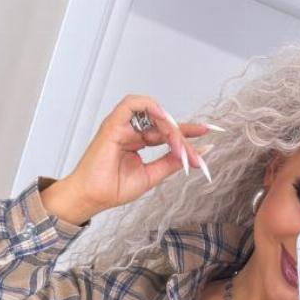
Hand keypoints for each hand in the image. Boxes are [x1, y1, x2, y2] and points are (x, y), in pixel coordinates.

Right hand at [43, 92, 215, 222]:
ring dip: (168, 124)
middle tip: (192, 151)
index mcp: (138, 142)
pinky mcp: (113, 123)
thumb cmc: (112, 188)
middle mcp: (131, 131)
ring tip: (177, 139)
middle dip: (181, 135)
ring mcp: (122, 125)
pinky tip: (163, 118)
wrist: (92, 196)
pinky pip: (133, 103)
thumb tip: (197, 155)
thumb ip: (171, 162)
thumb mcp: (151, 176)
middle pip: (163, 124)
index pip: (166, 132)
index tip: (207, 132)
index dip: (187, 131)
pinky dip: (150, 106)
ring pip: (152, 112)